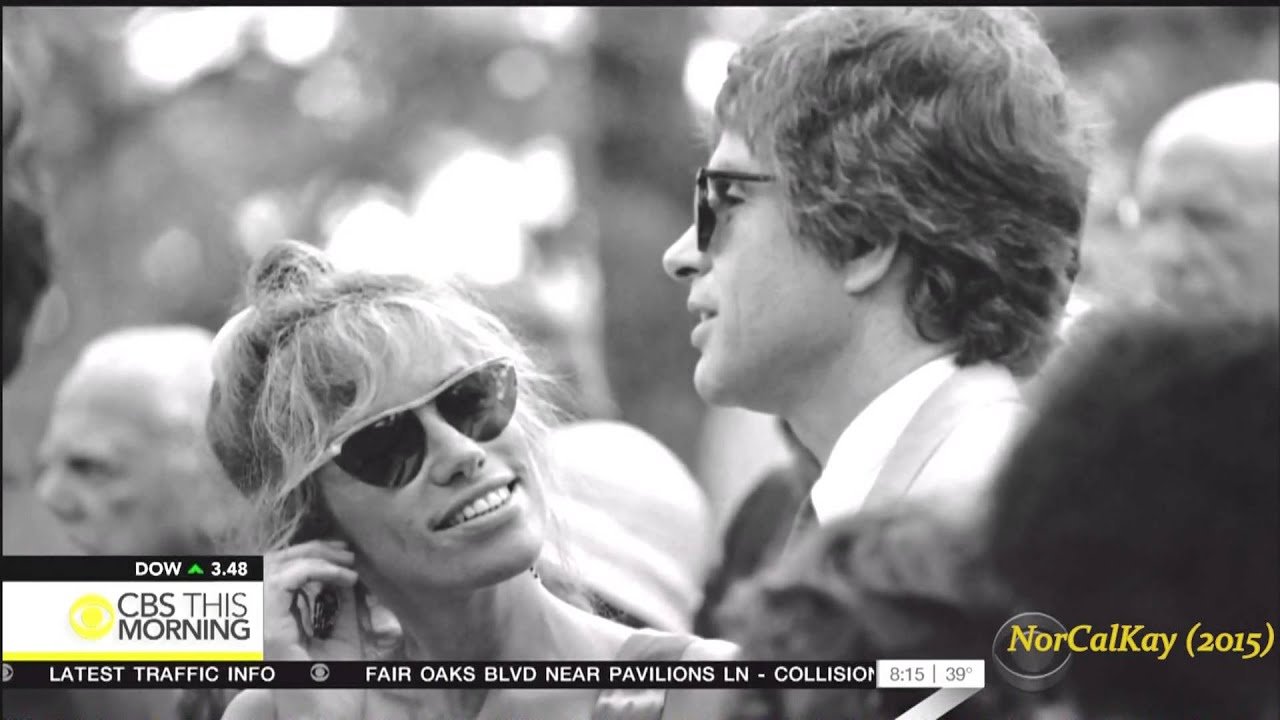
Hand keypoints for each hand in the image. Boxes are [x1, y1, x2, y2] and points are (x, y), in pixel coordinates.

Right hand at [263, 539, 366, 719]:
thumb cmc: (336, 688)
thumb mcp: (343, 635)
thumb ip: (341, 607)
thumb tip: (348, 576)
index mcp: (273, 625)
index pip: (278, 575)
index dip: (307, 557)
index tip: (342, 556)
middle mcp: (260, 624)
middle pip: (272, 565)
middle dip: (311, 550)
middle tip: (345, 550)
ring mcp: (260, 627)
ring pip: (277, 568)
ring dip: (316, 557)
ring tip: (348, 563)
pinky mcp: (269, 631)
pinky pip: (286, 581)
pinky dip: (317, 570)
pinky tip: (345, 578)